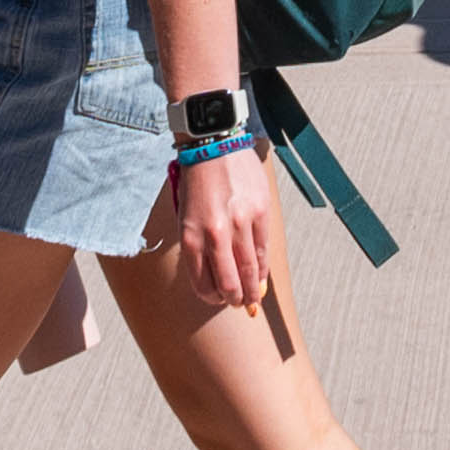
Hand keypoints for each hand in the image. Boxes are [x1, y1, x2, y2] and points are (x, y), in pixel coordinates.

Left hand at [154, 138, 281, 317]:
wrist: (213, 144)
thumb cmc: (197, 184)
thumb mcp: (186, 217)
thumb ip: (199, 248)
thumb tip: (217, 278)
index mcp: (190, 236)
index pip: (203, 283)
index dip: (212, 297)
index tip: (218, 298)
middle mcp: (215, 233)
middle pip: (229, 283)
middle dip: (235, 300)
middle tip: (238, 304)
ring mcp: (240, 222)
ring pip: (250, 269)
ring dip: (253, 289)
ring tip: (253, 297)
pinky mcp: (260, 211)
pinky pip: (263, 249)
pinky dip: (263, 267)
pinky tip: (262, 275)